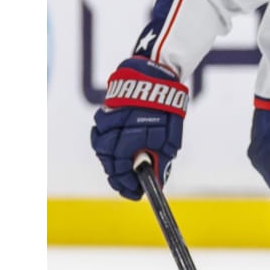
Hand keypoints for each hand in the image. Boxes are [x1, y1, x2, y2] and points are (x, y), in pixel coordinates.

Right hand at [90, 57, 188, 199]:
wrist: (154, 75)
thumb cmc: (166, 107)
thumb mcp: (170, 137)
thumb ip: (161, 160)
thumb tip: (156, 182)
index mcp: (130, 138)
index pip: (122, 171)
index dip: (128, 186)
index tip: (136, 194)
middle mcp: (113, 130)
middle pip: (108, 162)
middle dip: (119, 178)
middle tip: (129, 187)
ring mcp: (106, 121)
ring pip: (101, 149)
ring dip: (111, 163)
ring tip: (123, 172)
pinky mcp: (104, 112)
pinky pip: (100, 134)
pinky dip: (107, 146)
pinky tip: (117, 152)